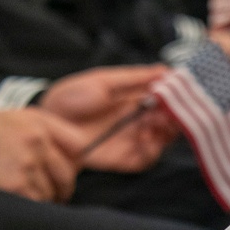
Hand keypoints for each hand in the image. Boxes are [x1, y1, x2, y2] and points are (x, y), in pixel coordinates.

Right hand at [0, 108, 84, 201]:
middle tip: (60, 196)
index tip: (72, 169)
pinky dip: (34, 207)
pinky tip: (25, 205)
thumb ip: (44, 130)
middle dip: (64, 188)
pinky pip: (37, 202)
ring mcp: (28, 165)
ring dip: (45, 199)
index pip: (78, 144)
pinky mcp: (18, 186)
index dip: (78, 160)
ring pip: (51, 191)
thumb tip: (73, 152)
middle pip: (67, 174)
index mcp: (39, 124)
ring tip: (33, 199)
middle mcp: (38, 143)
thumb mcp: (15, 118)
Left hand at [41, 65, 178, 172]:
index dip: (175, 97)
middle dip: (174, 116)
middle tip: (170, 111)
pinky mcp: (124, 159)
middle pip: (168, 121)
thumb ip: (134, 77)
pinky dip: (153, 150)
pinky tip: (147, 138)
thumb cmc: (70, 98)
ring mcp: (131, 140)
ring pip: (162, 140)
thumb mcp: (104, 81)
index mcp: (133, 100)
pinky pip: (147, 159)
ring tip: (157, 123)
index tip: (181, 91)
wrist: (49, 124)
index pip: (164, 100)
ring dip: (166, 132)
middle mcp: (135, 121)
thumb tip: (165, 70)